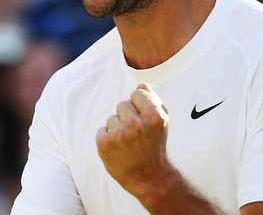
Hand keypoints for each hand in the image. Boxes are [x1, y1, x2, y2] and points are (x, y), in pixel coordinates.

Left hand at [96, 82, 170, 196]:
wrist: (148, 177)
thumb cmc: (154, 146)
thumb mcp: (161, 122)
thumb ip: (153, 100)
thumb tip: (141, 84)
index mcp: (153, 116)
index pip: (137, 93)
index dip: (140, 106)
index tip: (145, 120)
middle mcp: (136, 124)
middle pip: (122, 105)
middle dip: (127, 117)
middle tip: (136, 135)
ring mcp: (119, 134)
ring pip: (111, 119)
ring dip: (117, 129)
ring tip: (127, 144)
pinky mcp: (105, 144)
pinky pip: (101, 130)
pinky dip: (107, 139)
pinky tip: (118, 150)